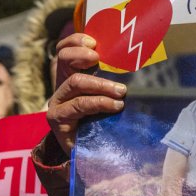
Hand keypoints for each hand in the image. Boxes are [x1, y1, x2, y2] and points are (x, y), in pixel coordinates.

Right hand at [45, 32, 125, 154]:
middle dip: (81, 54)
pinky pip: (79, 105)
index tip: (94, 42)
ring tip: (121, 91)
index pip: (65, 48)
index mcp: (71, 74)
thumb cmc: (103, 119)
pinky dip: (100, 103)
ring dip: (100, 84)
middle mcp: (61, 85)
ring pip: (75, 82)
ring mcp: (58, 102)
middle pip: (63, 58)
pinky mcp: (58, 119)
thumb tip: (137, 59)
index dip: (76, 41)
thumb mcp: (106, 94)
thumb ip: (111, 77)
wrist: (89, 154)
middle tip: (99, 59)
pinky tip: (115, 105)